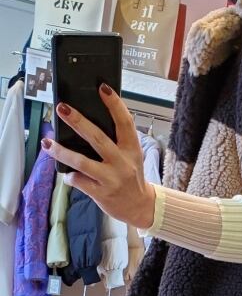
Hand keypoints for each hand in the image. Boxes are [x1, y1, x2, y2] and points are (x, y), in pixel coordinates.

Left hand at [43, 85, 156, 229]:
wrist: (139, 207)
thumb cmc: (131, 177)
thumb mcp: (131, 156)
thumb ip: (116, 141)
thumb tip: (87, 121)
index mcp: (132, 149)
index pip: (125, 122)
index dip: (114, 104)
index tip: (102, 88)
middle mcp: (122, 163)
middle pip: (98, 138)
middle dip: (78, 121)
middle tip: (62, 108)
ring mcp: (111, 179)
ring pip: (82, 162)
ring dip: (62, 152)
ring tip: (48, 143)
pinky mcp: (101, 193)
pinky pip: (79, 181)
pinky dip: (70, 176)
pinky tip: (66, 173)